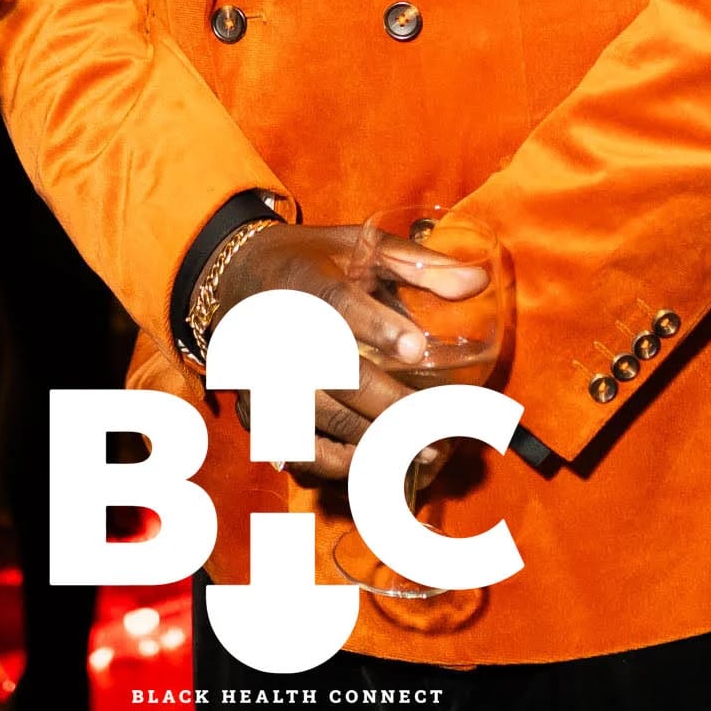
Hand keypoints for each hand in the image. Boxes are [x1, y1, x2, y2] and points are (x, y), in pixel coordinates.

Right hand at [219, 222, 487, 484]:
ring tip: (424, 451)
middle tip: (442, 426)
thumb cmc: (312, 261)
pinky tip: (375, 464)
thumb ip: (418, 265)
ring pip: (323, 420)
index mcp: (307, 283)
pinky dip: (337, 464)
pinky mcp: (257, 410)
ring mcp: (264, 377)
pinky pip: (298, 449)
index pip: (338, 305)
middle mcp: (278, 332)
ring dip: (376, 441)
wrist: (234, 279)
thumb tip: (476, 284)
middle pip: (338, 378)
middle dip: (393, 407)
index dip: (377, 327)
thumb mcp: (360, 245)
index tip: (416, 348)